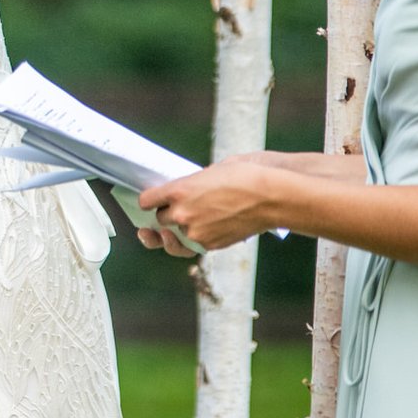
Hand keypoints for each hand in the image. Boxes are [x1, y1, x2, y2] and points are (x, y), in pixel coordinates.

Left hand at [135, 155, 277, 254]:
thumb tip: (183, 191)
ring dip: (176, 232)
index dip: (148, 201)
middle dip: (165, 215)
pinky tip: (199, 232)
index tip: (150, 201)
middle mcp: (181, 213)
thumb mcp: (211, 171)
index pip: (146, 201)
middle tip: (173, 210)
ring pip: (173, 237)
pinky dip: (194, 240)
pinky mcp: (209, 245)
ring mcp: (195, 232)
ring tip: (178, 228)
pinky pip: (192, 246)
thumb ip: (191, 184)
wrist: (272, 197)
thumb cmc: (245, 177)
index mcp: (178, 190)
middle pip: (159, 219)